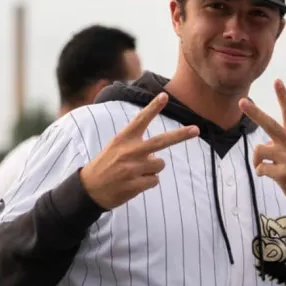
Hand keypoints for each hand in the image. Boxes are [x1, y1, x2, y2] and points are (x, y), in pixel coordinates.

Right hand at [80, 92, 199, 209]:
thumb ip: (135, 145)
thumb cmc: (105, 165)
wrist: (89, 189)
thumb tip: (157, 155)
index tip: (164, 96)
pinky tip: (133, 183)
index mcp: (123, 139)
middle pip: (161, 141)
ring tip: (135, 172)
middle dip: (181, 135)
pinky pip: (155, 181)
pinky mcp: (135, 185)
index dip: (153, 107)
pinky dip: (148, 182)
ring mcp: (133, 168)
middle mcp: (129, 151)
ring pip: (159, 165)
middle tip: (196, 129)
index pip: (141, 120)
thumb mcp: (115, 147)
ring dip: (152, 169)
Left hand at [239, 79, 285, 207]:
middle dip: (254, 112)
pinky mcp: (283, 174)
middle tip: (242, 101)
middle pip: (269, 124)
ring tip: (262, 165)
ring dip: (257, 159)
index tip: (277, 80)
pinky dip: (260, 172)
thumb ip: (282, 143)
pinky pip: (261, 168)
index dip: (283, 96)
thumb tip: (264, 145)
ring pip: (259, 149)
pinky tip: (267, 175)